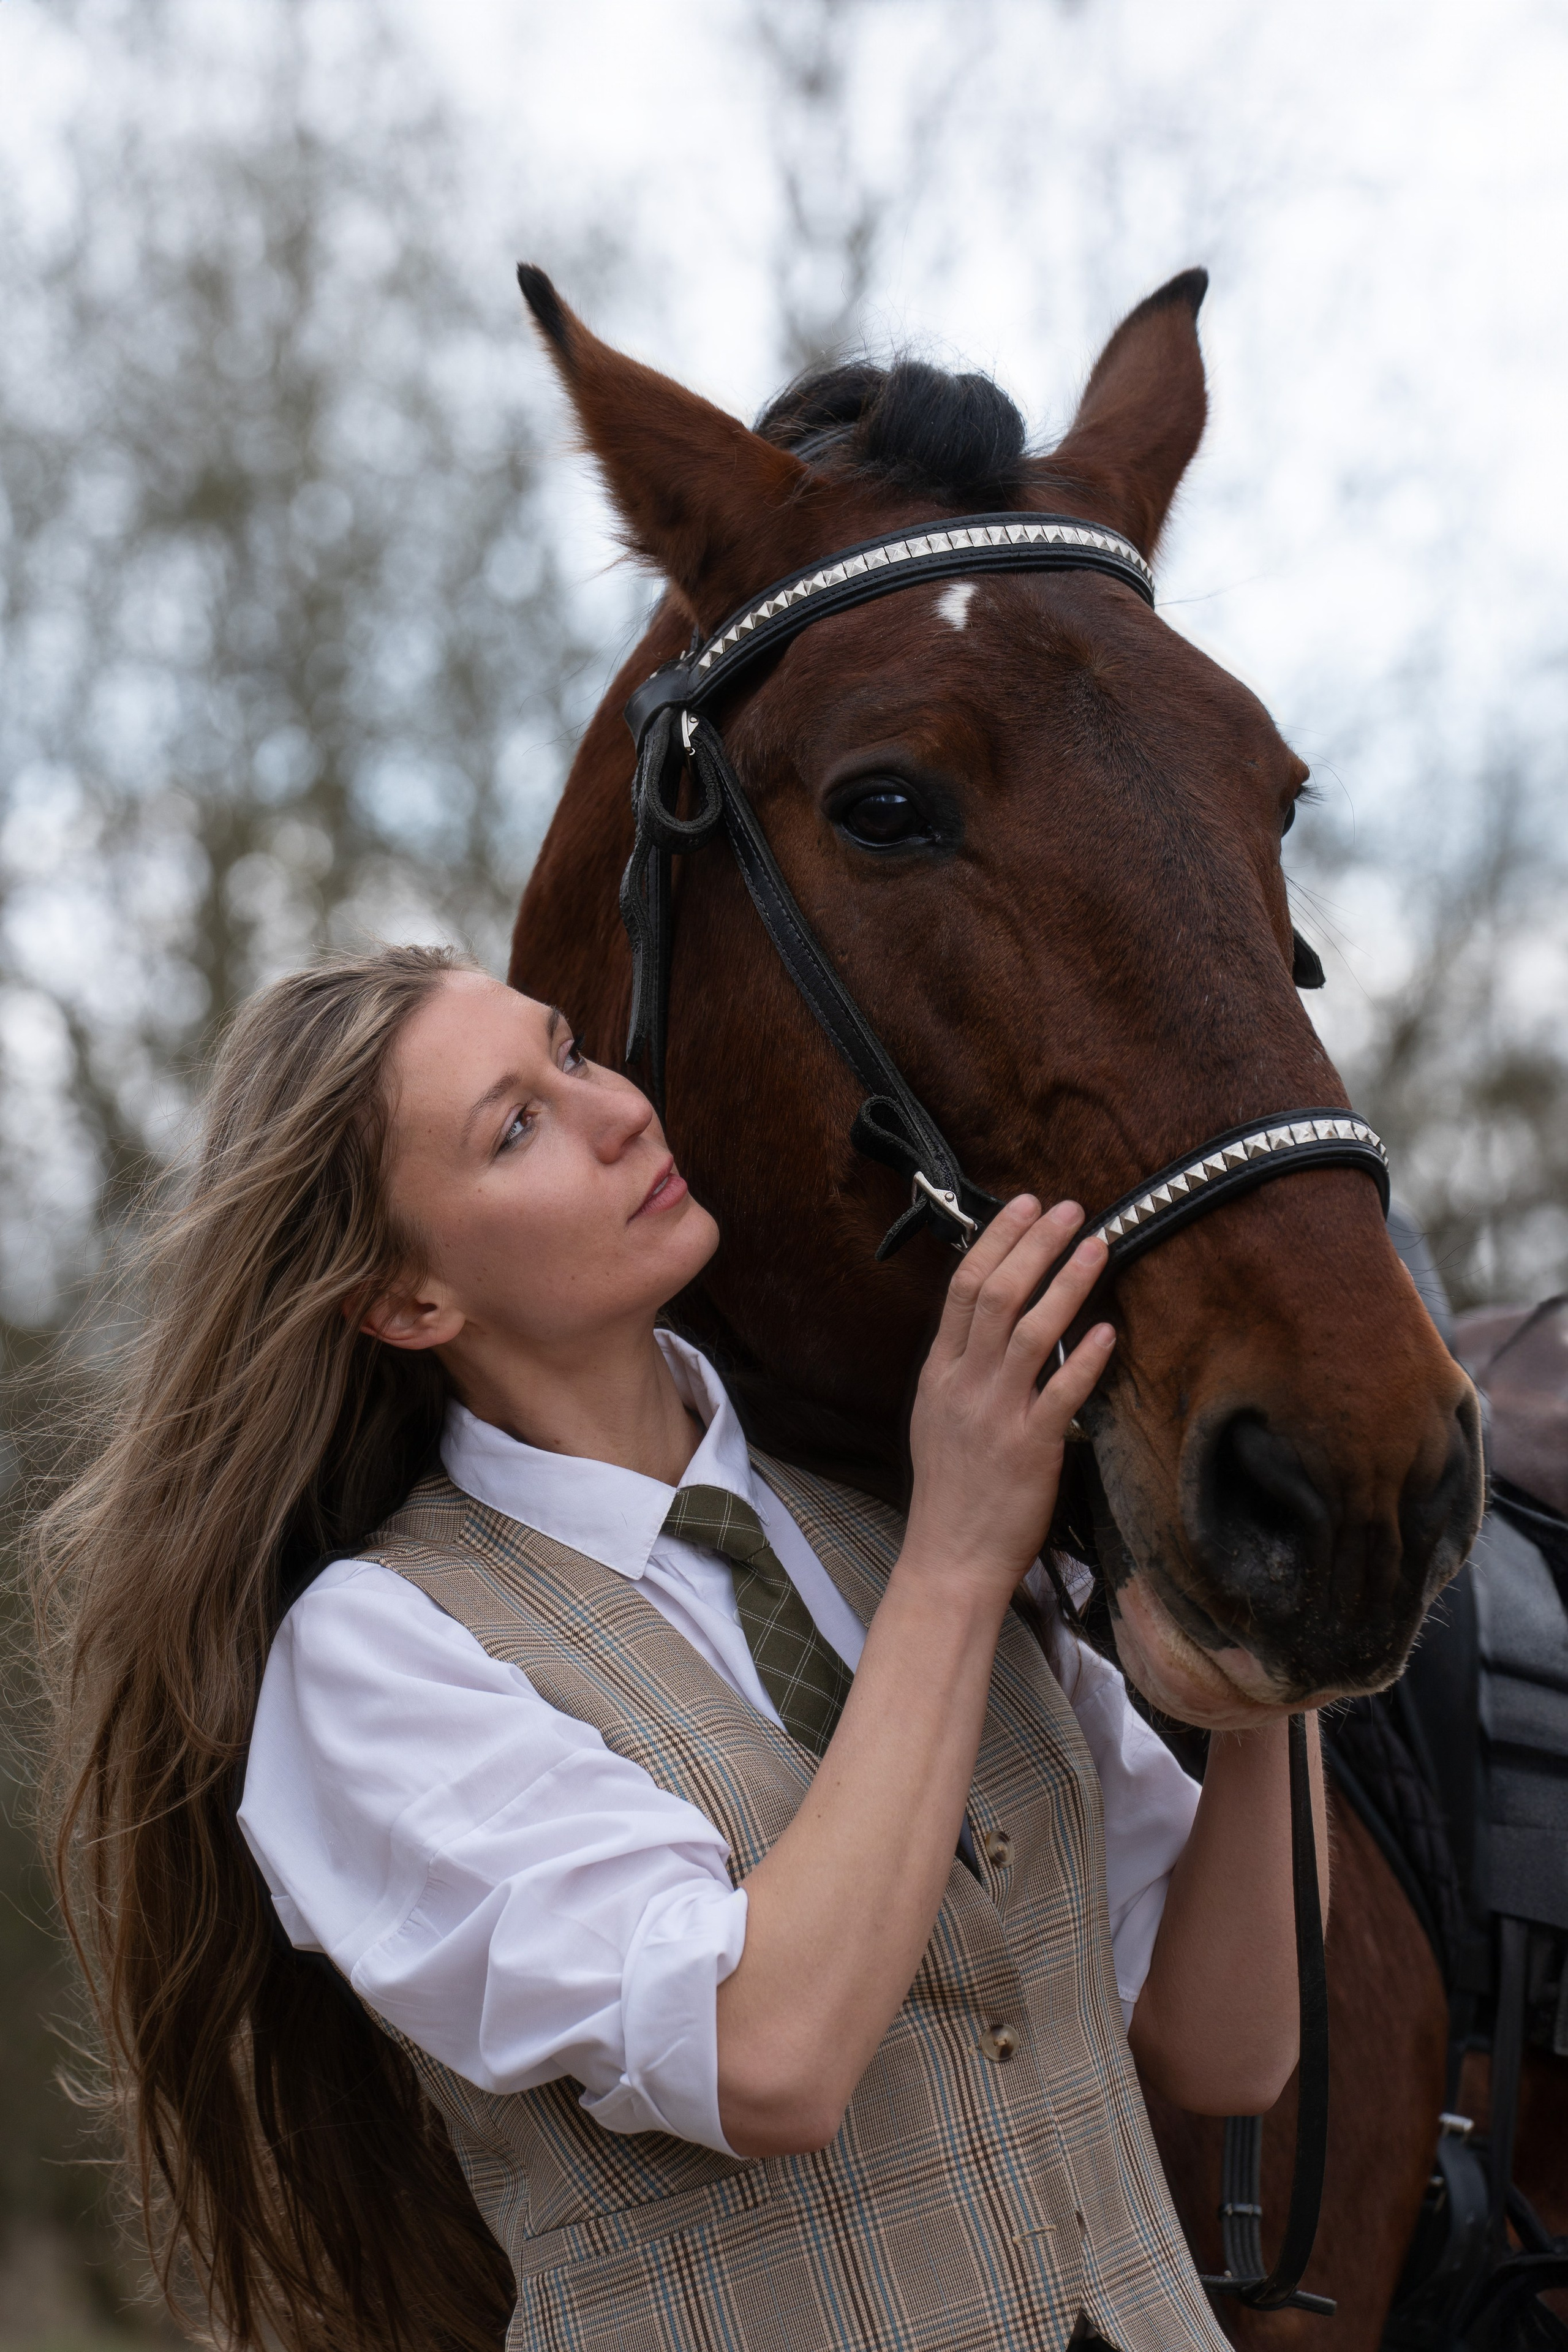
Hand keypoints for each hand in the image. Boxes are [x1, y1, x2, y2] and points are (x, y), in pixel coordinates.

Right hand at [903, 1197, 1113, 1612]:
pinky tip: (1110, 1330)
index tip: (1026, 1206)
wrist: (950, 1557)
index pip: (964, 1288)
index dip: (998, 1240)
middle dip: (1035, 1244)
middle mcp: (964, 1384)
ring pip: (1031, 1331)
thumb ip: (962, 1367)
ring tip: (1098, 1245)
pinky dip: (1086, 1358)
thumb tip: (991, 1320)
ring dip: (1068, 1282)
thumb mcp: (938, 1416)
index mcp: (940, 1372)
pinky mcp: (1029, 1449)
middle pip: (997, 1295)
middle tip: (1069, 1208)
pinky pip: (1061, 1393)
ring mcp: (995, 1414)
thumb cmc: (952, 1490)